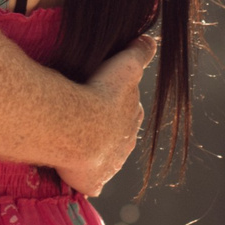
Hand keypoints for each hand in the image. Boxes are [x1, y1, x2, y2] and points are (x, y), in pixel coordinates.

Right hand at [57, 36, 155, 197]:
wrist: (80, 128)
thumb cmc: (101, 93)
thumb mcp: (125, 65)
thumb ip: (139, 53)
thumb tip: (150, 40)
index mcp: (132, 118)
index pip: (128, 111)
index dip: (115, 105)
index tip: (101, 99)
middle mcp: (125, 144)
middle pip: (117, 136)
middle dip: (106, 131)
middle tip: (84, 121)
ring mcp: (110, 165)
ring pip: (104, 159)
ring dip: (93, 153)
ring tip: (74, 143)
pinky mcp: (93, 182)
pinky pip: (90, 183)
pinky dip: (85, 180)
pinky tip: (76, 175)